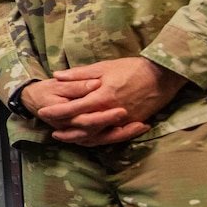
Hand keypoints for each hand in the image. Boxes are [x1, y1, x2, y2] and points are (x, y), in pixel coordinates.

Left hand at [24, 58, 183, 146]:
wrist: (164, 75)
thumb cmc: (133, 68)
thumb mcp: (105, 67)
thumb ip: (80, 74)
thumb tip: (57, 76)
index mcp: (103, 96)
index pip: (74, 108)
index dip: (57, 111)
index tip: (43, 112)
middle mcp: (112, 112)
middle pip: (83, 127)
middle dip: (66, 129)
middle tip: (52, 131)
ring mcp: (123, 121)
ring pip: (97, 136)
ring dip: (79, 138)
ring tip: (66, 137)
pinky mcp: (132, 124)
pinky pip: (112, 137)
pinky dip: (98, 139)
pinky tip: (88, 139)